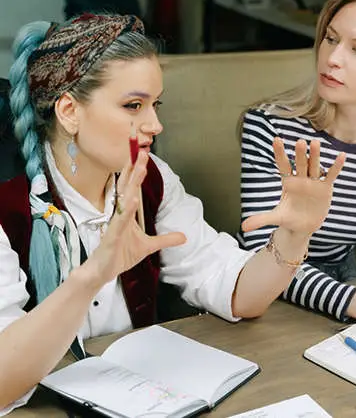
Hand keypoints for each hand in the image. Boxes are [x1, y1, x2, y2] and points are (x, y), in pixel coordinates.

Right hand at [80, 151, 185, 287]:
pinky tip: (132, 199)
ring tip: (140, 168)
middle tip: (142, 151)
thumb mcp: (149, 246)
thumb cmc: (120, 255)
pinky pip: (120, 221)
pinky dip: (126, 209)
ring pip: (125, 199)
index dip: (137, 172)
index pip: (132, 188)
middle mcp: (120, 214)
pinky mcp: (112, 236)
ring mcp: (115, 224)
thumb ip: (166, 239)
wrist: (103, 272)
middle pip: (128, 187)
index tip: (143, 156)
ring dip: (133, 183)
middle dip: (135, 169)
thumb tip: (184, 237)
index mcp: (127, 213)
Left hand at [242, 138, 344, 235]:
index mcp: (287, 182)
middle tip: (300, 142)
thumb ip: (260, 219)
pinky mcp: (325, 188)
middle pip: (300, 164)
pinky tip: (341, 156)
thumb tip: (242, 227)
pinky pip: (331, 175)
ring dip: (315, 155)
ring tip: (315, 143)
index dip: (280, 153)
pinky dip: (336, 167)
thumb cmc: (288, 219)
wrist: (303, 227)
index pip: (283, 165)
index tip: (276, 140)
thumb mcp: (275, 218)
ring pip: (315, 166)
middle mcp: (300, 179)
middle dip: (300, 154)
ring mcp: (313, 182)